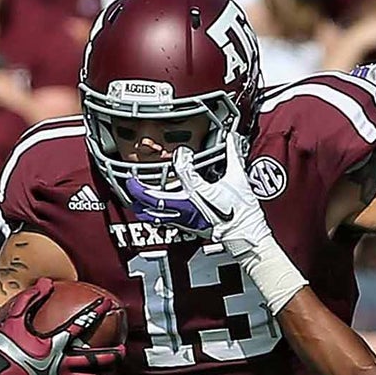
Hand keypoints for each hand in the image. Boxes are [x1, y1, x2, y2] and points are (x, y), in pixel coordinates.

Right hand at [0, 279, 124, 374]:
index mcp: (54, 343)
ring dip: (104, 372)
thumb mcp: (12, 320)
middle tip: (123, 348)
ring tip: (114, 368)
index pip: (81, 324)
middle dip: (111, 353)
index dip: (96, 312)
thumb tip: (45, 282)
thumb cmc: (1, 347)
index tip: (108, 304)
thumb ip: (29, 300)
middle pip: (94, 358)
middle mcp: (61, 363)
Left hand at [128, 134, 272, 256]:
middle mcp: (187, 206)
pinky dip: (152, 214)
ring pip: (155, 214)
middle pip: (155, 199)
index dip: (181, 158)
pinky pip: (164, 221)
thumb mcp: (238, 179)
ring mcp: (185, 218)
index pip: (182, 170)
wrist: (244, 235)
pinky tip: (149, 211)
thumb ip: (232, 156)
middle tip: (130, 180)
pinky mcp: (187, 226)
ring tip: (134, 197)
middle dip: (139, 189)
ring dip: (141, 205)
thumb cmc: (242, 212)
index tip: (183, 153)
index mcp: (199, 192)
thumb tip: (231, 140)